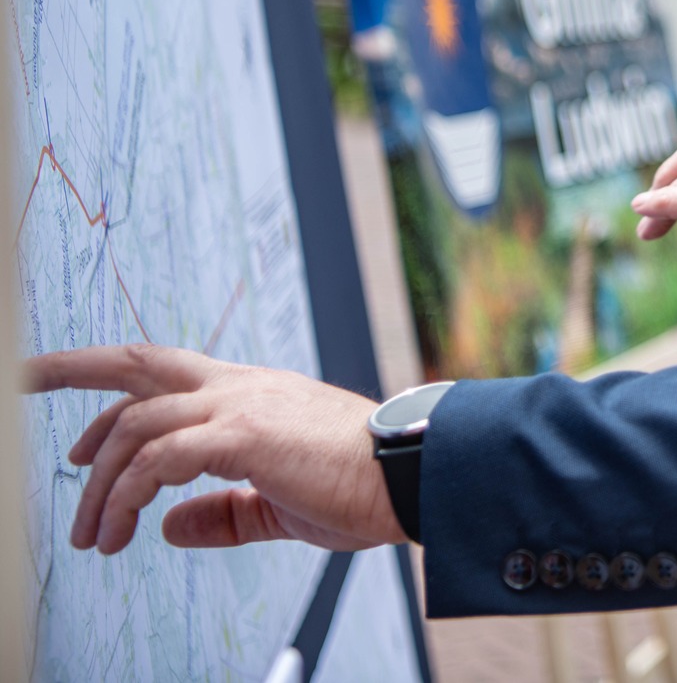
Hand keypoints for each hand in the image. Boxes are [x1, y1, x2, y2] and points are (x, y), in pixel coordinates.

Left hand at [22, 344, 403, 554]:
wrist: (413, 474)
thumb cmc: (363, 488)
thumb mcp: (280, 507)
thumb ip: (223, 513)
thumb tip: (168, 526)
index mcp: (250, 395)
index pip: (164, 380)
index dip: (110, 401)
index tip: (75, 439)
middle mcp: (239, 388)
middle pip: (137, 364)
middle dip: (71, 370)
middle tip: (20, 383)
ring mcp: (241, 405)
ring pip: (136, 424)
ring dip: (97, 483)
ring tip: (92, 535)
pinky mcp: (246, 434)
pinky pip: (160, 459)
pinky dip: (130, 493)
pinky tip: (127, 528)